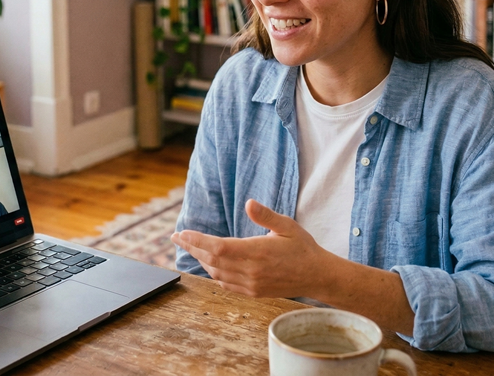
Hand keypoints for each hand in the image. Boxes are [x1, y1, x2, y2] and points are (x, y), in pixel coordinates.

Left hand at [171, 199, 332, 297]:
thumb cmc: (303, 247)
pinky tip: (209, 263)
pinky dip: (213, 272)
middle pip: (211, 260)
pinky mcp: (253, 291)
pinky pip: (226, 284)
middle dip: (191, 248)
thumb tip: (249, 203)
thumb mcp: (287, 226)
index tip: (181, 233)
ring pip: (216, 273)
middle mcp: (251, 271)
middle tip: (176, 238)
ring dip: (201, 260)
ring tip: (190, 247)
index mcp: (257, 252)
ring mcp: (251, 284)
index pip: (218, 247)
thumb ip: (266, 215)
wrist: (317, 276)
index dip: (197, 241)